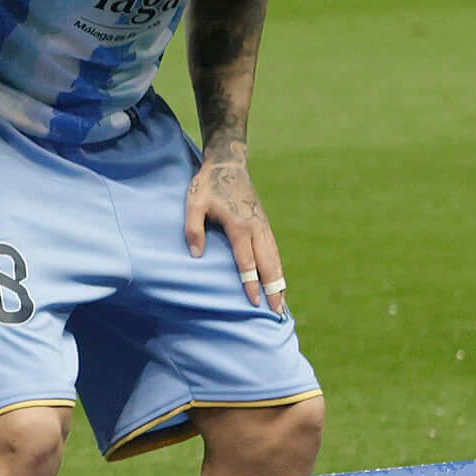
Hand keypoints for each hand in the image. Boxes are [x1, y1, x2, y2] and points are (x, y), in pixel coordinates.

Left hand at [185, 147, 286, 313]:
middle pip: (269, 264)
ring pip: (275, 258)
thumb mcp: (193, 203)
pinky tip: (279, 280)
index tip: (254, 302)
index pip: (247, 261)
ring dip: (280, 280)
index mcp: (240, 226)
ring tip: (283, 302)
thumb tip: (196, 254)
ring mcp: (263, 225)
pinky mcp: (264, 223)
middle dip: (274, 288)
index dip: (250, 282)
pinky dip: (278, 267)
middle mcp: (257, 228)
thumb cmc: (207, 185)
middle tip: (277, 311)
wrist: (228, 164)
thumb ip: (193, 229)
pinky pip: (274, 250)